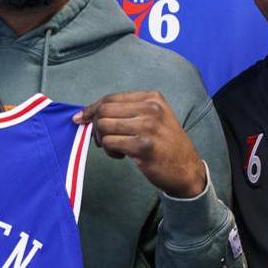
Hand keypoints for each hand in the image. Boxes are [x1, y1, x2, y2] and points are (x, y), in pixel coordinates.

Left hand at [73, 91, 205, 197]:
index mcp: (152, 98)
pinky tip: (121, 155)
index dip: (92, 108)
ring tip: (115, 149)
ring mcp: (148, 127)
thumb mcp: (154, 118)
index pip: (111, 98)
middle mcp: (151, 108)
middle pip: (104, 110)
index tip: (81, 117)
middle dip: (95, 126)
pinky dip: (110, 151)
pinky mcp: (143, 146)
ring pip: (104, 126)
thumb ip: (127, 112)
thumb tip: (90, 114)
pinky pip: (110, 143)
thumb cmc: (165, 144)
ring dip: (103, 141)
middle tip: (101, 140)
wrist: (186, 169)